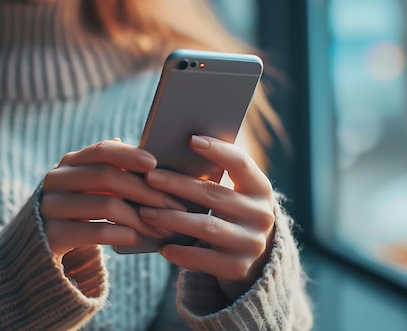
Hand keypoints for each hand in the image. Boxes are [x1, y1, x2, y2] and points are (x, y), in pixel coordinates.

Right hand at [41, 139, 186, 259]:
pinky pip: (94, 232)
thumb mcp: (94, 189)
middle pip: (106, 176)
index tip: (155, 163)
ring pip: (104, 205)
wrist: (42, 244)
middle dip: (144, 190)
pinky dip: (121, 235)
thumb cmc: (81, 210)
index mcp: (70, 162)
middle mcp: (57, 179)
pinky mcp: (51, 234)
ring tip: (161, 228)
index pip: (101, 150)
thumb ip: (117, 173)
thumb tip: (156, 163)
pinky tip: (137, 239)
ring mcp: (51, 206)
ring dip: (139, 217)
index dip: (128, 155)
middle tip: (173, 205)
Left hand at [138, 135, 275, 297]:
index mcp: (260, 188)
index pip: (241, 162)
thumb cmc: (230, 215)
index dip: (218, 150)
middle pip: (215, 194)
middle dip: (178, 184)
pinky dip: (181, 253)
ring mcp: (251, 243)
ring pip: (207, 227)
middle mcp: (261, 214)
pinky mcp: (238, 267)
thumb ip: (211, 177)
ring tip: (145, 212)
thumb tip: (171, 152)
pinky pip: (204, 259)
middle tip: (149, 177)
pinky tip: (161, 247)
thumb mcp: (233, 195)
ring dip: (172, 218)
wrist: (254, 261)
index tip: (191, 139)